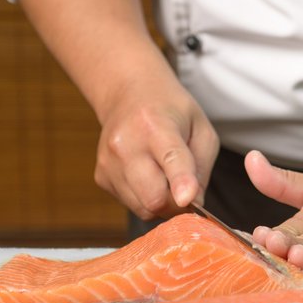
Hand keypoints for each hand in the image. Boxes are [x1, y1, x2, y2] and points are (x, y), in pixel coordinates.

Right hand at [94, 78, 219, 220]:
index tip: (187, 198)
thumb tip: (193, 202)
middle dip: (176, 205)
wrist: (128, 94)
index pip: (170, 158)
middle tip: (186, 191)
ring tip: (165, 175)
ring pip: (143, 208)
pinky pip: (132, 205)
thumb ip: (201, 167)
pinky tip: (148, 175)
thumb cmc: (171, 112)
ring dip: (162, 203)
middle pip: (153, 197)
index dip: (180, 181)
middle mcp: (126, 144)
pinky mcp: (101, 177)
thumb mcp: (201, 129)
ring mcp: (109, 162)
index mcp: (156, 125)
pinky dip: (146, 198)